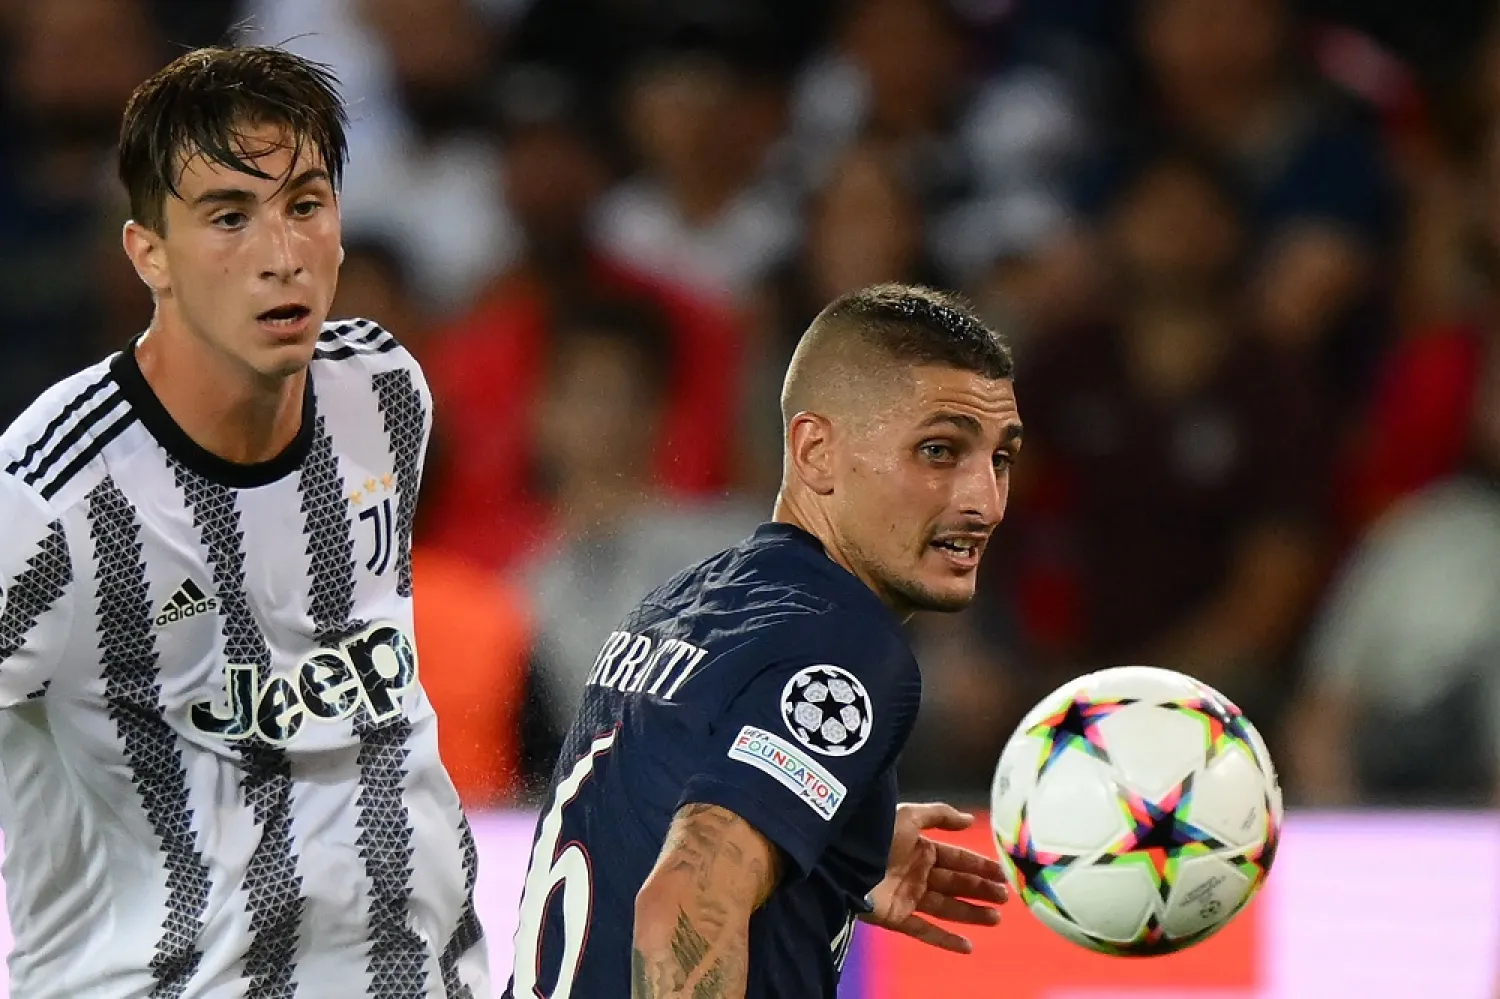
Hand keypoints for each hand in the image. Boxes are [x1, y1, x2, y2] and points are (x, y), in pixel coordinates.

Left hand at [861, 802, 1008, 953]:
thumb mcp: (909, 816)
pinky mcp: (896, 917)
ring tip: (996, 919)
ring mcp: (907, 896)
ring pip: (946, 908)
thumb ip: (940, 815)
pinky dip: (946, 940)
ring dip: (971, 914)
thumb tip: (970, 820)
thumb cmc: (877, 835)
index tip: (1003, 874)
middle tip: (1006, 898)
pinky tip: (968, 946)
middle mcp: (916, 873)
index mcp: (920, 848)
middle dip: (980, 890)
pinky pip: (925, 930)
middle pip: (955, 883)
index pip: (957, 858)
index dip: (980, 866)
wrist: (843, 860)